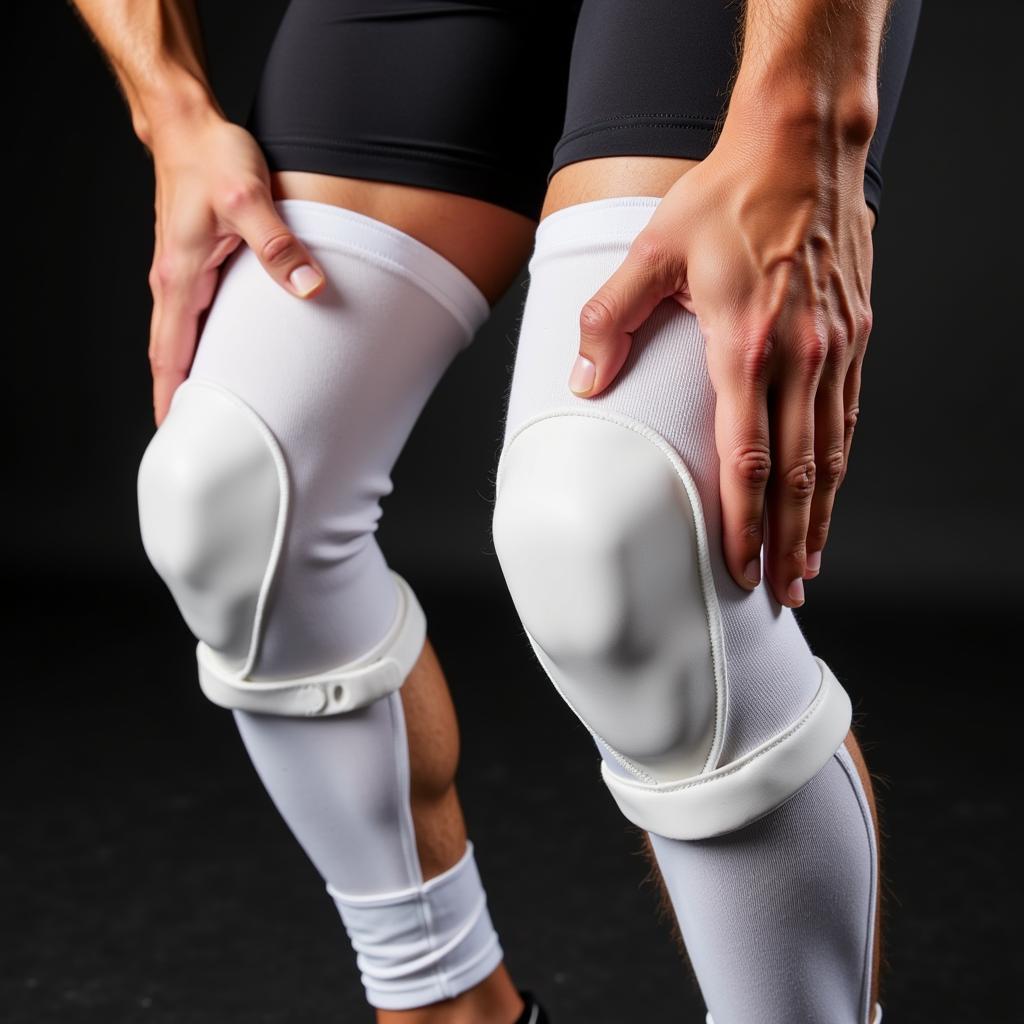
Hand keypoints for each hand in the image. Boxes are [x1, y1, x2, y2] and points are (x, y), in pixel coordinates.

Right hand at [146, 110, 325, 424]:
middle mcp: (173, 281)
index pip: (169, 353)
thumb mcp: (250, 198)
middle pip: (171, 355)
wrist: (188, 125)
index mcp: (179, 277)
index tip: (177, 433)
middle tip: (201, 437)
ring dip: (192, 373)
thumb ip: (280, 246)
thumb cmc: (212, 157)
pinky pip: (195, 318)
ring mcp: (181, 273)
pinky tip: (224, 358)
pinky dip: (202, 345)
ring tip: (213, 410)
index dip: (172, 397)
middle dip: (181, 398)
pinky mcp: (195, 263)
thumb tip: (309, 288)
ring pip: (182, 338)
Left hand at [568, 118, 874, 607]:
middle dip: (785, 541)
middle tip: (781, 592)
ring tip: (806, 565)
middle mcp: (798, 356)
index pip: (745, 457)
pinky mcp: (854, 336)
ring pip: (830, 455)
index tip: (736, 568)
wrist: (801, 147)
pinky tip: (828, 496)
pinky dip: (839, 468)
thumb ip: (610, 320)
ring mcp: (833, 349)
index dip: (741, 521)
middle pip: (796, 474)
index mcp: (744, 343)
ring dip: (818, 517)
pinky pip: (848, 418)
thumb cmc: (725, 198)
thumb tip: (583, 381)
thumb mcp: (651, 250)